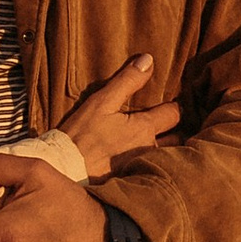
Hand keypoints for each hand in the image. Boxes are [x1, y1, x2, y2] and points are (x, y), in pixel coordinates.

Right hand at [58, 55, 182, 175]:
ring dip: (164, 150)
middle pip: (176, 139)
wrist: (64, 171)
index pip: (174, 114)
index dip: (173, 107)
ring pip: (165, 156)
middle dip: (173, 131)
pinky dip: (150, 165)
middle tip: (166, 124)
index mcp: (145, 128)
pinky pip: (149, 170)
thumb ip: (127, 81)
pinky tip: (139, 160)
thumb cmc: (81, 135)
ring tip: (155, 142)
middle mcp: (149, 149)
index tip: (168, 104)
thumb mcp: (101, 102)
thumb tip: (148, 60)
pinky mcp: (132, 181)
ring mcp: (141, 167)